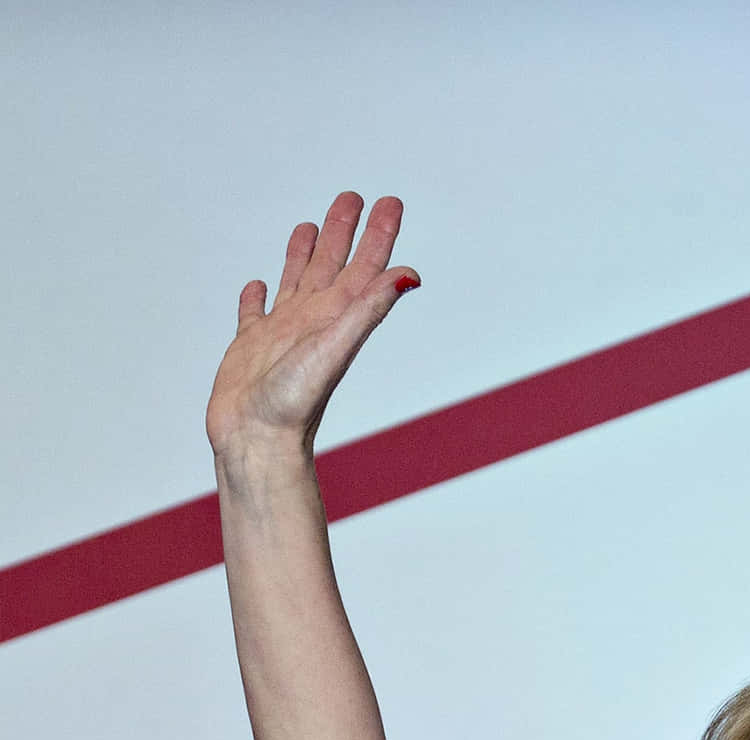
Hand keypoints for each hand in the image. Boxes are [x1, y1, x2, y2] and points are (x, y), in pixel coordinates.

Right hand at [205, 190, 418, 460]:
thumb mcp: (336, 347)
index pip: (364, 267)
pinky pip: (254, 314)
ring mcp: (281, 334)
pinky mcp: (250, 348)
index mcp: (336, 318)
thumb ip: (369, 308)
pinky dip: (256, 298)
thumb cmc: (294, 403)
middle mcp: (312, 322)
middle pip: (332, 265)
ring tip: (309, 227)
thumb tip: (410, 275)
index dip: (378, 234)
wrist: (257, 441)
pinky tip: (257, 285)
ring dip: (304, 254)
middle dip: (343, 230)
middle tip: (353, 197)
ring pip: (296, 282)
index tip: (389, 202)